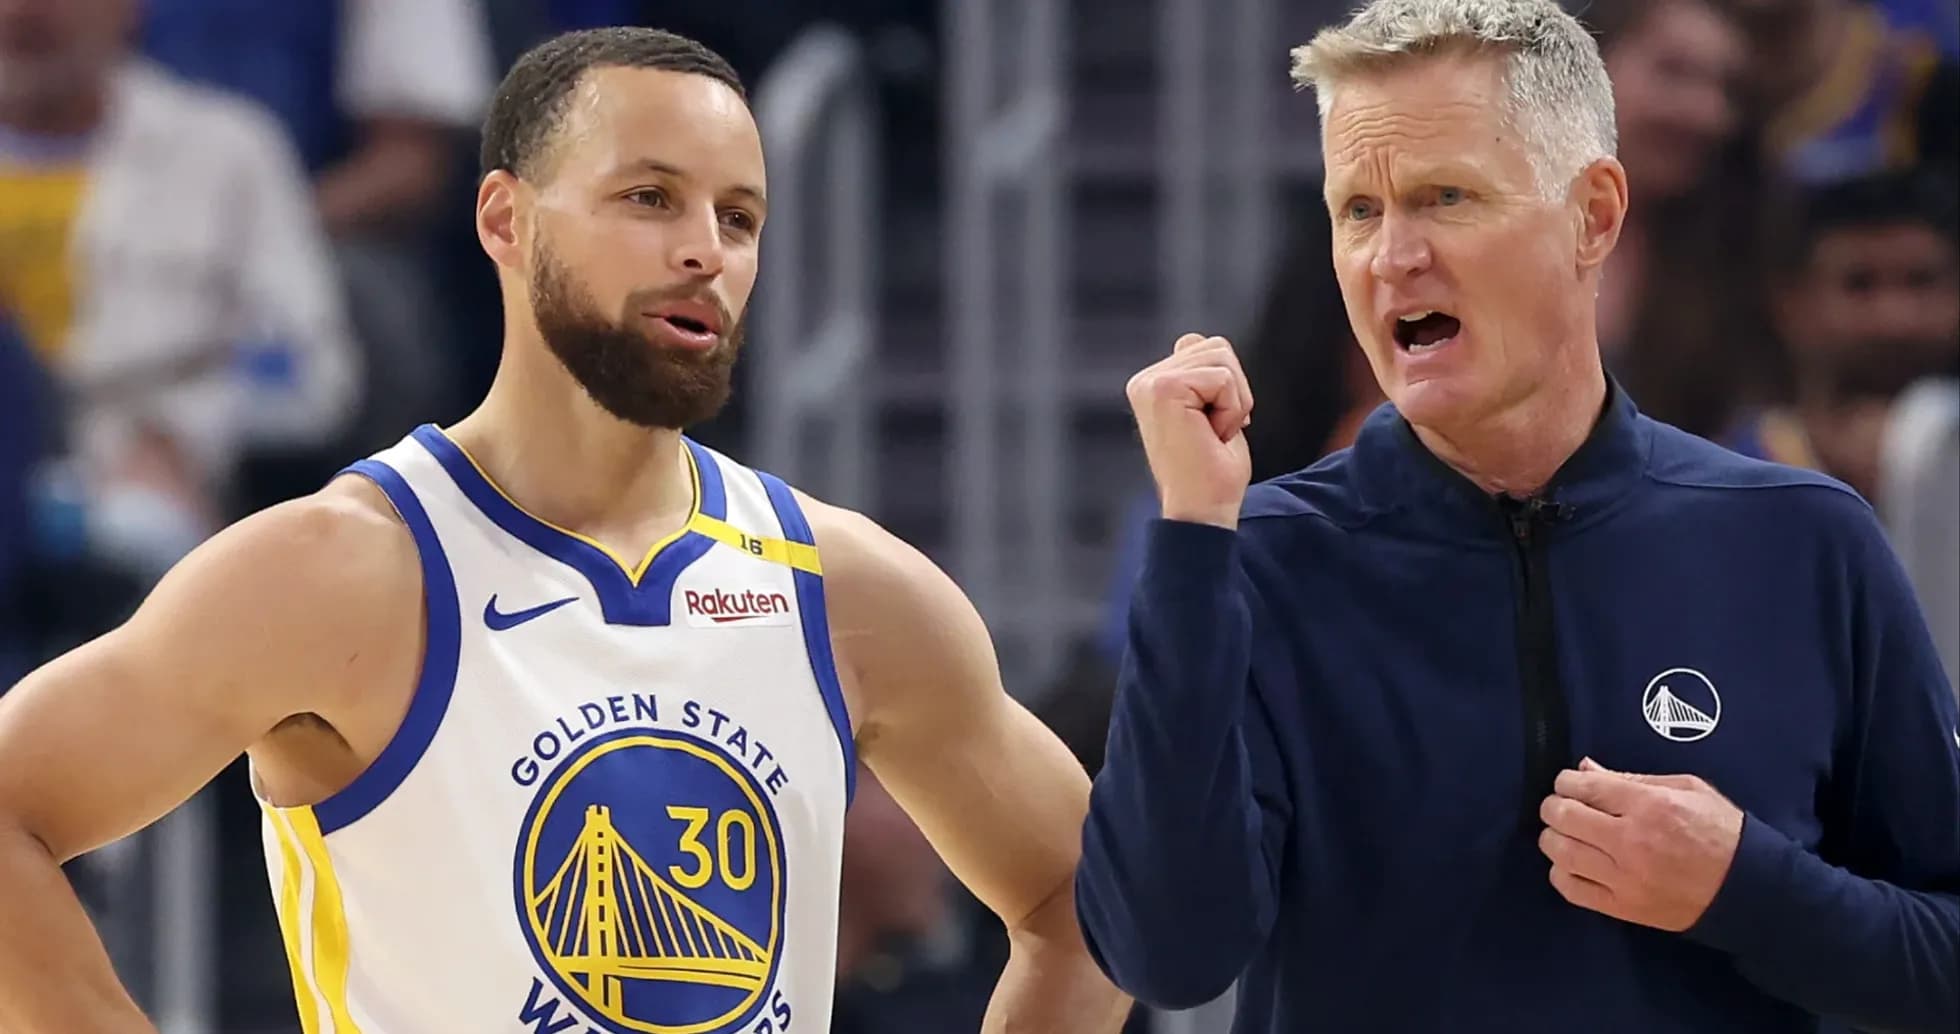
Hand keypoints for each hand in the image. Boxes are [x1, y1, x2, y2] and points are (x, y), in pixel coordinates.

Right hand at [1125, 334, 1253, 528]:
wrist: (1202, 511)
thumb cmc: (1211, 471)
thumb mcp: (1208, 410)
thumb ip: (1197, 374)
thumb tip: (1190, 339)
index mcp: (1152, 384)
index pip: (1206, 346)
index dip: (1227, 386)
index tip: (1213, 426)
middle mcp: (1145, 380)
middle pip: (1217, 346)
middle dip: (1234, 391)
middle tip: (1215, 432)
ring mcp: (1150, 384)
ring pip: (1222, 357)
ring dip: (1234, 400)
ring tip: (1213, 433)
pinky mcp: (1163, 390)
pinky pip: (1224, 378)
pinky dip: (1232, 410)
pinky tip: (1212, 436)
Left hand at [1538, 757, 1743, 931]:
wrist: (1748, 887)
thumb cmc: (1720, 830)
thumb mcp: (1686, 788)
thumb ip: (1631, 777)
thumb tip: (1586, 768)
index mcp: (1649, 805)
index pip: (1584, 787)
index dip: (1565, 781)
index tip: (1566, 783)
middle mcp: (1631, 840)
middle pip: (1565, 817)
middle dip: (1553, 806)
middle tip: (1558, 806)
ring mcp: (1625, 877)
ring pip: (1561, 853)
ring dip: (1552, 838)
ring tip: (1562, 833)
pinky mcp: (1624, 907)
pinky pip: (1572, 890)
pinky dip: (1560, 874)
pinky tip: (1569, 864)